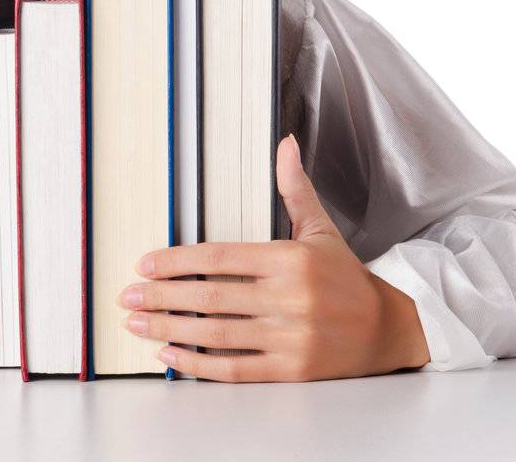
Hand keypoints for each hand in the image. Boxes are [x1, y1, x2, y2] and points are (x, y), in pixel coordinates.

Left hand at [119, 134, 429, 381]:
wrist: (389, 329)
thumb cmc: (346, 277)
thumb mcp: (321, 229)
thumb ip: (295, 188)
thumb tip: (284, 143)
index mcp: (292, 260)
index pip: (220, 257)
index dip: (178, 260)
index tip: (145, 263)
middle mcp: (291, 299)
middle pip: (211, 296)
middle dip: (162, 296)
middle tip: (127, 296)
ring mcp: (291, 338)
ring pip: (217, 334)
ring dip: (170, 328)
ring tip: (137, 323)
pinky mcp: (292, 372)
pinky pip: (235, 369)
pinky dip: (198, 364)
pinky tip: (169, 354)